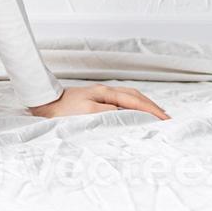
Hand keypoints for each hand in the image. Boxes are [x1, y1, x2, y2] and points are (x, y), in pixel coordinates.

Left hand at [28, 84, 170, 120]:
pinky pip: (122, 100)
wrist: (44, 104)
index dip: (152, 110)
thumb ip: (110, 112)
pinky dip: (134, 105)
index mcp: (105, 93)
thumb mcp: (88, 112)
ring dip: (144, 105)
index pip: (134, 101)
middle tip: (167, 118)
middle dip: (152, 106)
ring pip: (129, 96)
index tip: (166, 120)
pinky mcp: (96, 99)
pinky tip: (135, 112)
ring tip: (156, 115)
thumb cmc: (63, 110)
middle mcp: (105, 91)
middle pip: (135, 95)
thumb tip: (130, 114)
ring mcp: (100, 94)